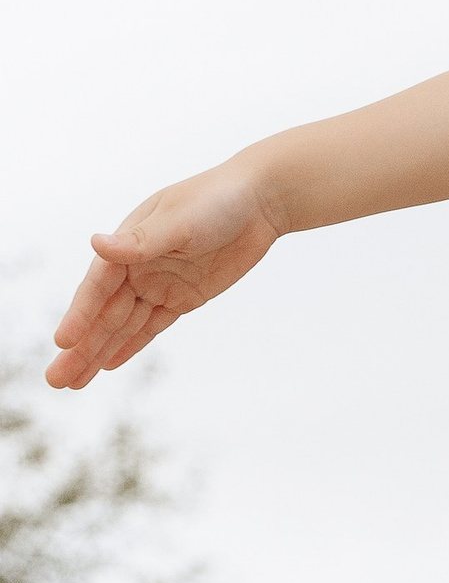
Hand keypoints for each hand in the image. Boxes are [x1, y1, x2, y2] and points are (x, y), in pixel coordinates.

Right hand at [48, 162, 282, 387]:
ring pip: (123, 325)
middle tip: (54, 380)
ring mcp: (159, 283)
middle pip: (104, 313)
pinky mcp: (183, 297)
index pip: (98, 286)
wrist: (260, 200)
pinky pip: (151, 326)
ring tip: (72, 382)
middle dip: (80, 347)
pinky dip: (129, 345)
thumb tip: (97, 243)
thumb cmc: (216, 200)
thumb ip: (141, 241)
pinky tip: (107, 364)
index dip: (80, 315)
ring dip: (98, 352)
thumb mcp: (179, 221)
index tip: (63, 342)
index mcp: (129, 242)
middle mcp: (137, 266)